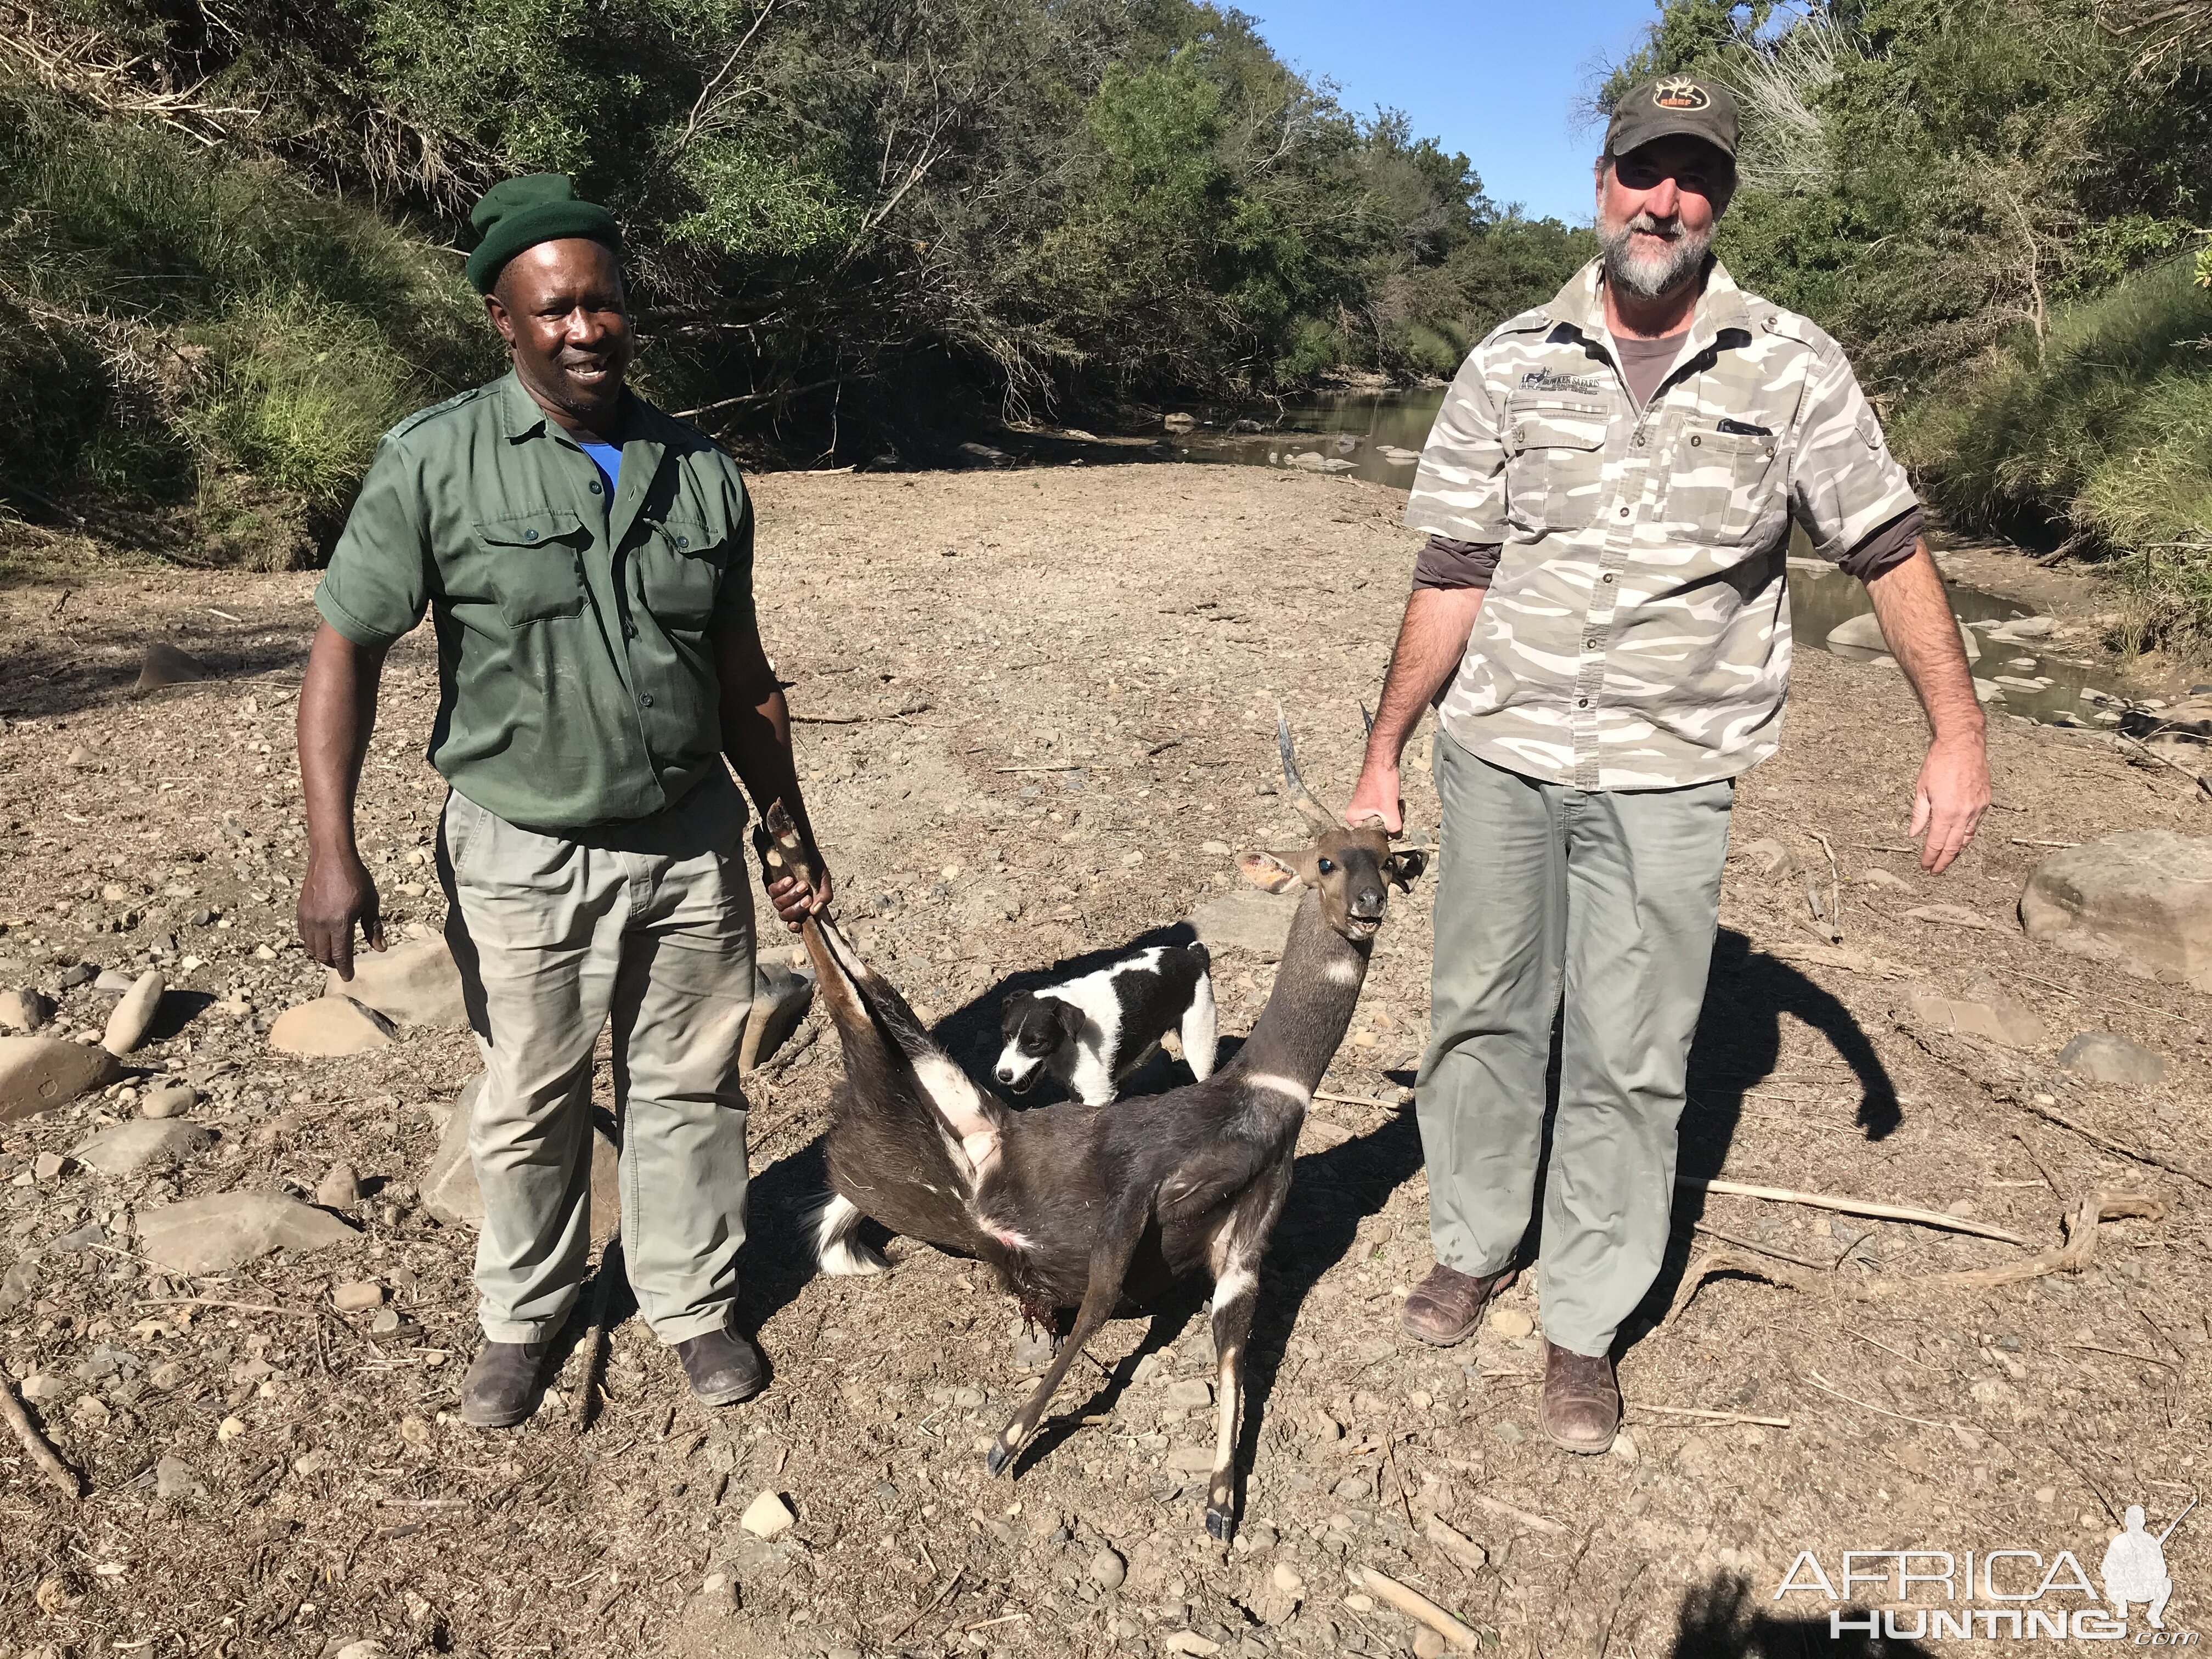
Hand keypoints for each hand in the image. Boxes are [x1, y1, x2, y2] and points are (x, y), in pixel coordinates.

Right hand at [298, 847, 383, 976]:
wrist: (331, 857)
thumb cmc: (355, 878)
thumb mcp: (370, 902)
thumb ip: (374, 928)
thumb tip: (380, 949)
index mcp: (340, 923)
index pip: (341, 955)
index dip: (345, 969)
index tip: (349, 977)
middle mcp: (321, 924)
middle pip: (323, 955)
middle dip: (333, 963)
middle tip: (342, 965)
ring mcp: (308, 918)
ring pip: (310, 947)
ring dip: (321, 955)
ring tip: (332, 954)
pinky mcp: (301, 911)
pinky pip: (303, 935)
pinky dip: (311, 943)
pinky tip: (321, 940)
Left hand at [766, 848, 830, 933]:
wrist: (806, 847)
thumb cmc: (815, 866)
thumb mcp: (825, 881)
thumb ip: (825, 896)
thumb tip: (815, 911)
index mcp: (801, 906)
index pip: (794, 924)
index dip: (794, 927)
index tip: (798, 923)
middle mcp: (788, 902)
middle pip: (785, 916)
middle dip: (796, 909)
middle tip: (807, 896)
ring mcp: (778, 893)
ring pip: (778, 904)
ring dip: (790, 897)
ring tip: (802, 885)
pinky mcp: (770, 882)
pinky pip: (771, 891)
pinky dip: (781, 888)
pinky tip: (789, 880)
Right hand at [1343, 761, 1403, 833]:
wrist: (1383, 762)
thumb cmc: (1381, 782)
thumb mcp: (1389, 810)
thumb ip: (1394, 829)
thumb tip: (1396, 837)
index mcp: (1353, 819)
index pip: (1373, 836)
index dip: (1386, 830)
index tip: (1390, 816)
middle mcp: (1357, 816)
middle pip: (1380, 829)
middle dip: (1392, 819)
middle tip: (1395, 807)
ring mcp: (1365, 809)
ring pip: (1385, 821)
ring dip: (1395, 813)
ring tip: (1396, 801)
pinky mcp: (1373, 804)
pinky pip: (1386, 813)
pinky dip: (1393, 808)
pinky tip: (1396, 799)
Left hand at [1908, 734, 1991, 872]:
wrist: (1963, 745)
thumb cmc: (1940, 762)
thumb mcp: (1921, 789)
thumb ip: (1919, 814)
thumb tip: (1914, 833)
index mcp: (1946, 812)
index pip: (1937, 843)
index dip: (1930, 857)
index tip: (1925, 866)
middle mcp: (1964, 813)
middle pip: (1954, 846)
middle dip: (1944, 861)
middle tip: (1935, 870)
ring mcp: (1977, 808)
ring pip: (1967, 838)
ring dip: (1957, 851)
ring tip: (1947, 859)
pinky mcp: (1985, 802)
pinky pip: (1976, 825)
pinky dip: (1967, 836)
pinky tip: (1961, 840)